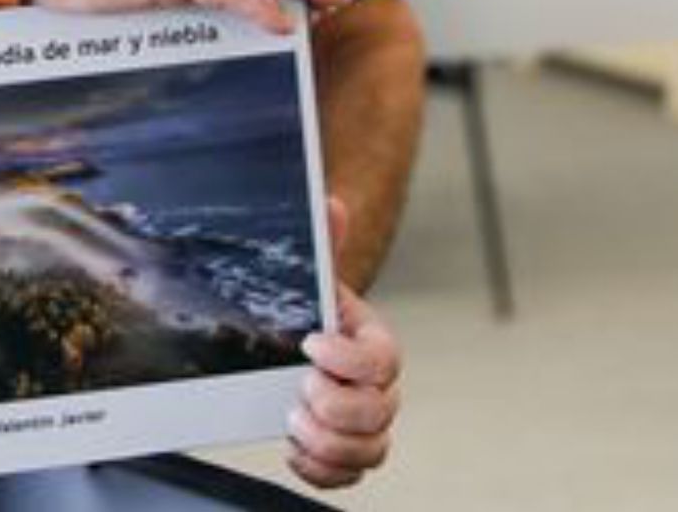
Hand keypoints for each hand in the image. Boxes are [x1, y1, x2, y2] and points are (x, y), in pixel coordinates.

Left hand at [286, 198, 401, 490]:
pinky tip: (294, 450)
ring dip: (329, 443)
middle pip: (381, 414)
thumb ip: (324, 243)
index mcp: (373, 344)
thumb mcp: (314, 277)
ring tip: (294, 421)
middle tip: (299, 391)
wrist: (300, 344)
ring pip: (371, 450)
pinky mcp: (346, 451)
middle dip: (337, 406)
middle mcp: (378, 389)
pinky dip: (323, 470)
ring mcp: (365, 423)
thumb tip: (331, 203)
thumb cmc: (313, 310)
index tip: (310, 344)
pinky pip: (349, 476)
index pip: (383, 359)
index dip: (349, 358)